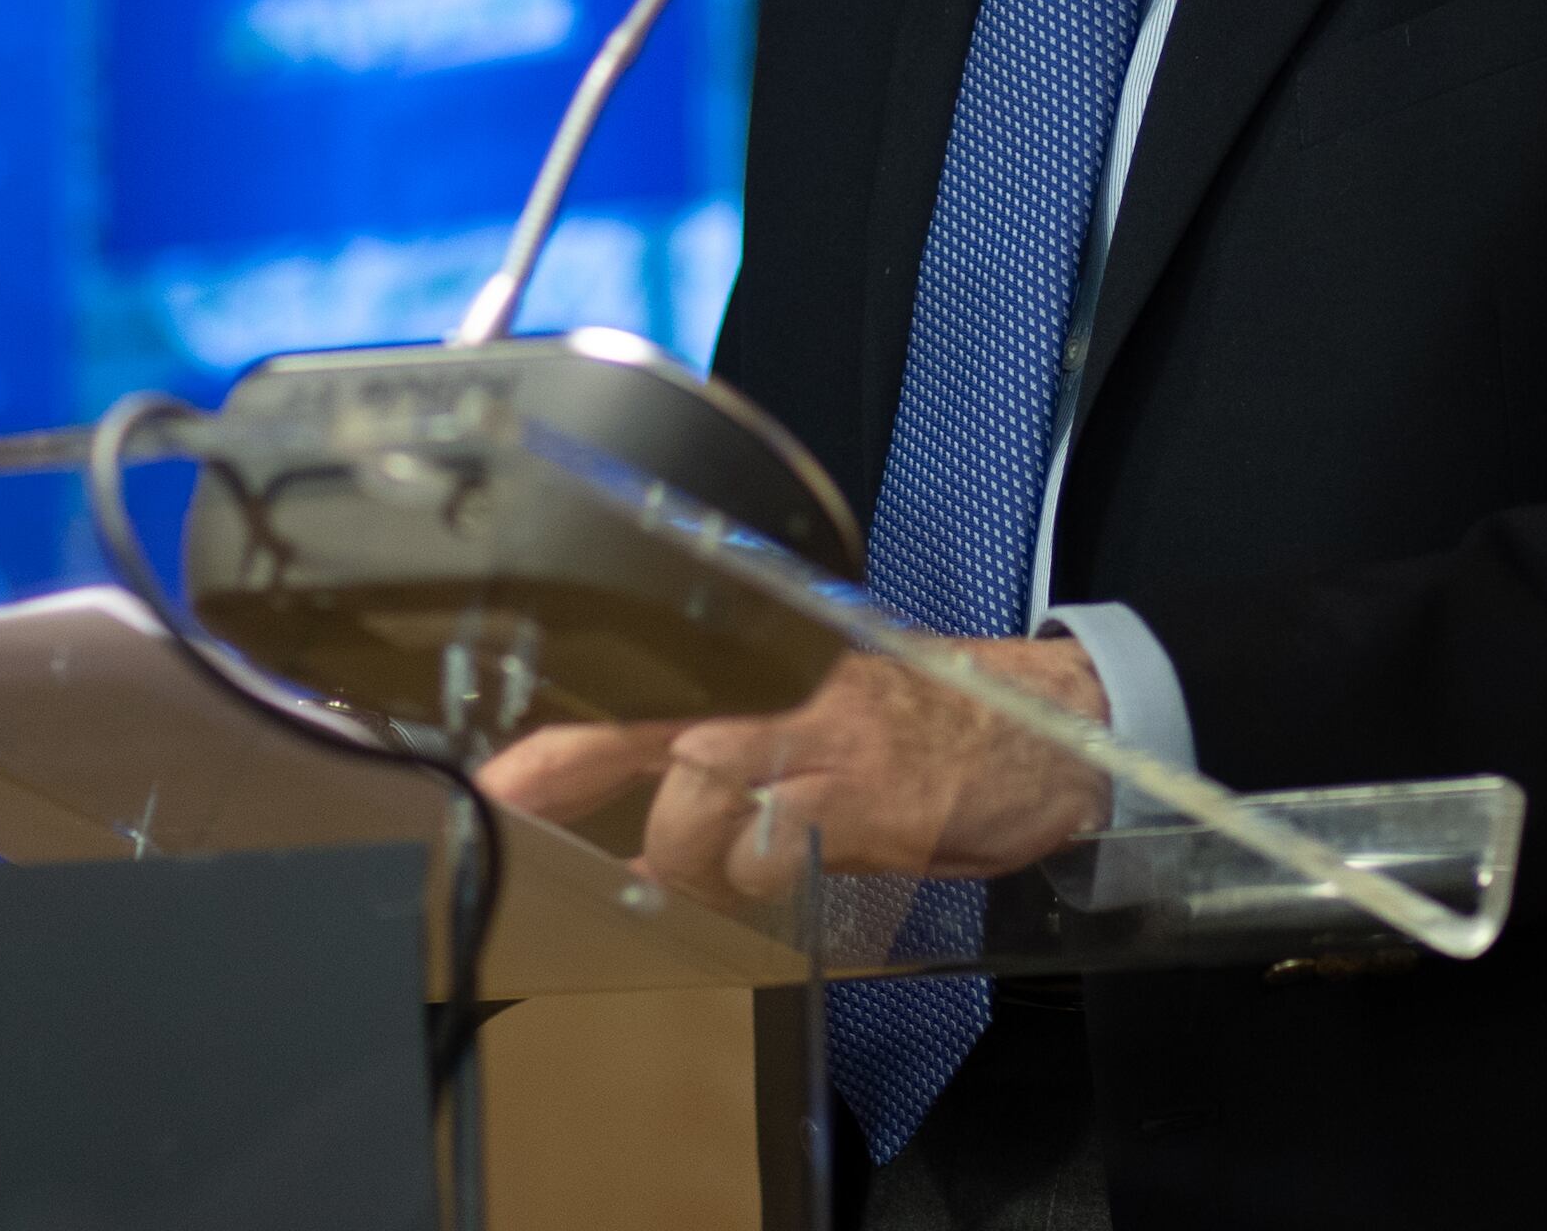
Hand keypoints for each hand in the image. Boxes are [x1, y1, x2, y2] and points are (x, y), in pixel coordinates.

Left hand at [474, 636, 1113, 906]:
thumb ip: (732, 777)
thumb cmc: (933, 732)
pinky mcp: (877, 790)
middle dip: (565, 765)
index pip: (643, 681)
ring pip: (704, 778)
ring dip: (683, 847)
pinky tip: (776, 876)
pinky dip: (760, 867)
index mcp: (770, 666)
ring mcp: (830, 734)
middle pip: (650, 716)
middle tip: (502, 811)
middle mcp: (789, 685)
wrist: (1056, 725)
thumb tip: (644, 852)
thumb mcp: (825, 733)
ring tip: (700, 880)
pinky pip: (783, 834)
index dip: (560, 732)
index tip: (490, 782)